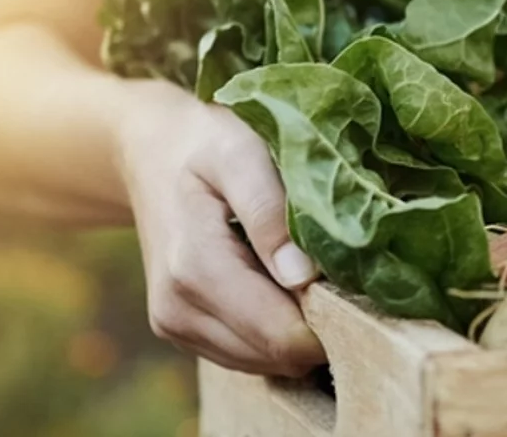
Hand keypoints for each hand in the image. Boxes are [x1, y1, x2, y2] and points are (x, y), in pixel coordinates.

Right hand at [116, 84, 326, 376]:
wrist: (149, 152)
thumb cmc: (204, 144)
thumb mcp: (241, 154)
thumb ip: (270, 212)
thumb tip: (303, 276)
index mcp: (195, 268)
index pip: (280, 334)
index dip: (331, 319)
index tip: (358, 282)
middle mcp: (178, 309)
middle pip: (276, 355)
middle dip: (319, 325)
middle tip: (342, 273)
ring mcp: (174, 325)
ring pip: (263, 362)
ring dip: (295, 329)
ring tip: (307, 271)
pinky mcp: (179, 330)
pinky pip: (244, 353)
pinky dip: (272, 330)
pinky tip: (279, 283)